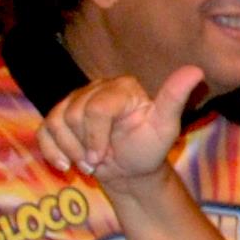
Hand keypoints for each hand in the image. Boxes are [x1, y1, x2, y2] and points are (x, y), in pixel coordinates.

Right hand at [38, 66, 199, 185]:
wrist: (130, 169)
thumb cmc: (149, 148)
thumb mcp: (165, 127)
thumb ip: (174, 99)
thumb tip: (195, 70)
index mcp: (122, 87)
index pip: (95, 109)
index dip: (94, 137)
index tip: (103, 157)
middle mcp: (96, 88)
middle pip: (72, 116)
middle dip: (83, 146)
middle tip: (99, 160)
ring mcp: (75, 101)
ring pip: (55, 122)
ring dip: (69, 151)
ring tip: (89, 163)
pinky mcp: (60, 117)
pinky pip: (44, 131)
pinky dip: (50, 151)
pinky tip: (64, 165)